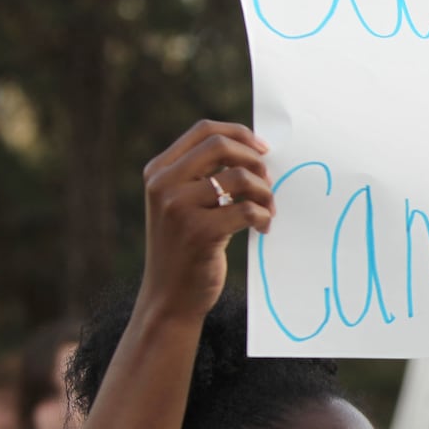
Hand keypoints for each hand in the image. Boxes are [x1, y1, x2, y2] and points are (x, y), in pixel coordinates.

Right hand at [137, 120, 272, 321]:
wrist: (170, 297)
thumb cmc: (186, 248)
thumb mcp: (182, 205)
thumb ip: (203, 177)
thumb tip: (254, 153)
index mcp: (158, 171)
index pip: (204, 131)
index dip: (239, 134)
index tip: (263, 149)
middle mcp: (163, 184)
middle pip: (221, 146)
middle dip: (255, 160)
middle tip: (269, 182)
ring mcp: (178, 207)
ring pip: (240, 178)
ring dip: (264, 193)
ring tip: (267, 210)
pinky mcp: (199, 232)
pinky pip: (247, 210)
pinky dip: (263, 216)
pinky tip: (262, 228)